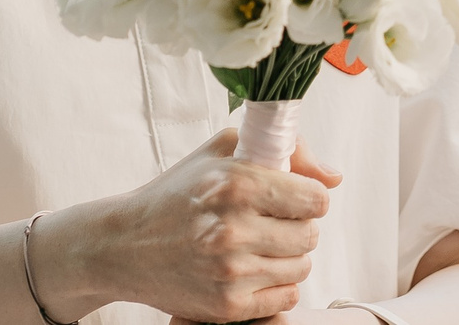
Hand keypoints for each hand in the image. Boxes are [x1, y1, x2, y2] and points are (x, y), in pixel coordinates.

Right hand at [44, 128, 338, 323]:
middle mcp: (234, 229)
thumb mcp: (224, 152)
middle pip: (311, 235)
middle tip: (269, 222)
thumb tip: (333, 177)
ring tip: (259, 245)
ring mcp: (231, 272)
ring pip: (302, 266)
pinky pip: (286, 296)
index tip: (290, 198)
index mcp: (236, 184)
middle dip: (296, 226)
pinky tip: (252, 269)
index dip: (307, 197)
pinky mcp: (227, 305)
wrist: (125, 245)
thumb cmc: (176, 193)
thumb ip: (286, 151)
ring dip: (287, 255)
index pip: (315, 199)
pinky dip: (276, 284)